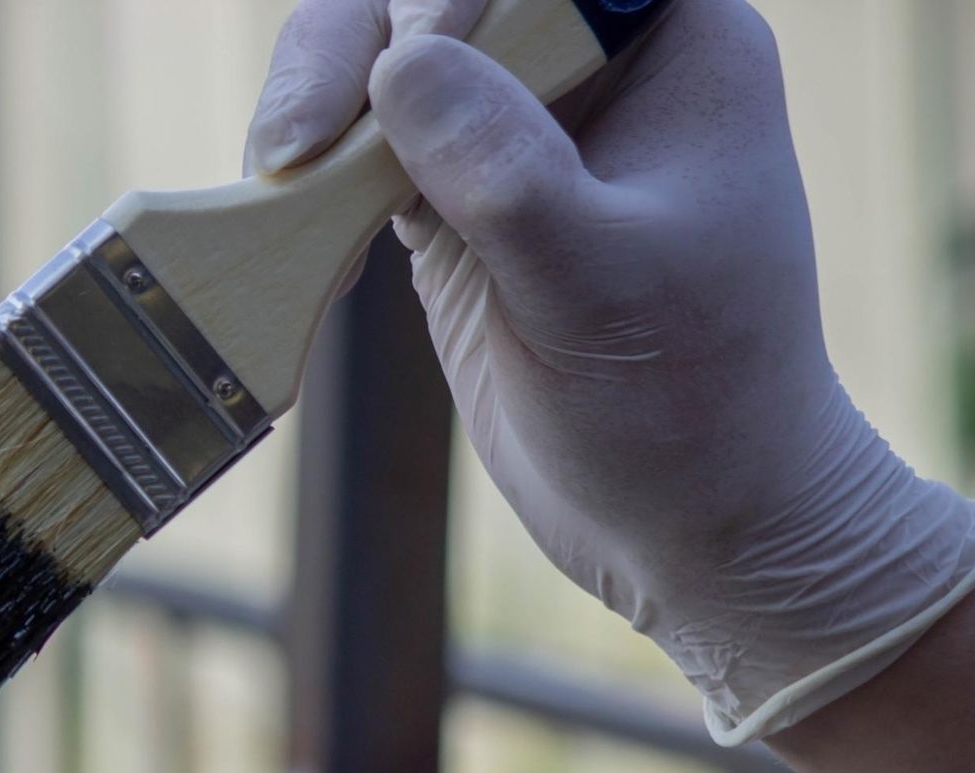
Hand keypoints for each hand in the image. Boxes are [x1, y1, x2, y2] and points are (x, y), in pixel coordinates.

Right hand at [249, 0, 974, 743]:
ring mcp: (511, 134)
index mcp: (672, 44)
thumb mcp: (605, 284)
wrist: (691, 522)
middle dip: (360, 40)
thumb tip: (398, 63)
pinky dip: (314, 174)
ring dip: (320, 101)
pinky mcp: (448, 205)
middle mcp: (586, 69)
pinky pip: (360, 148)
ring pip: (384, 59)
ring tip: (281, 171)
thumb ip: (507, 171)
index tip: (411, 62)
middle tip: (305, 136)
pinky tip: (293, 215)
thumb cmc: (693, 405)